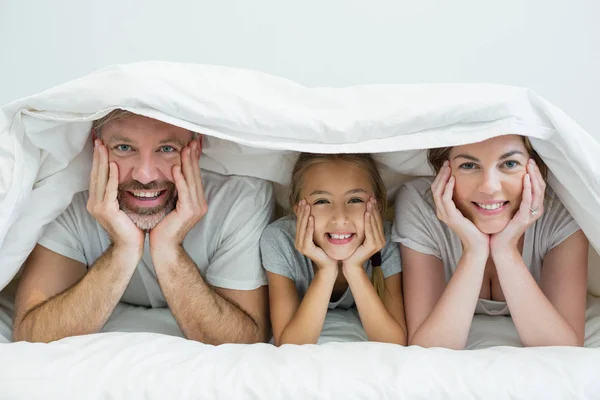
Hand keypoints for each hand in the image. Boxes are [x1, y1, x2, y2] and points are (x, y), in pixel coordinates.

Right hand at [87, 140, 144, 256]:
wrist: (130, 248)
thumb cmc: (131, 228)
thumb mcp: (124, 206)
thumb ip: (120, 193)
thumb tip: (126, 177)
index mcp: (97, 202)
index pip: (97, 177)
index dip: (98, 161)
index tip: (100, 146)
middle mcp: (94, 203)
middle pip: (95, 175)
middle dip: (97, 157)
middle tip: (98, 140)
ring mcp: (98, 207)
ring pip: (100, 179)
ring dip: (101, 162)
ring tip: (103, 147)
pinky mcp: (107, 211)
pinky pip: (109, 190)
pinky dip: (111, 177)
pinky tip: (113, 165)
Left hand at [149, 139, 207, 251]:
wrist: (164, 248)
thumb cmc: (163, 228)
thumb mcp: (170, 205)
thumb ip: (174, 191)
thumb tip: (170, 175)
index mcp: (196, 201)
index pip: (195, 176)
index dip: (194, 160)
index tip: (191, 145)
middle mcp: (200, 203)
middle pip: (196, 175)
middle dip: (193, 157)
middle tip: (192, 141)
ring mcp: (196, 207)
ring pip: (192, 180)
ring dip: (188, 163)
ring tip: (185, 148)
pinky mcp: (189, 211)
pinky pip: (184, 191)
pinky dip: (180, 179)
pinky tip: (176, 167)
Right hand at [294, 199, 337, 275]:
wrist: (329, 265)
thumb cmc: (325, 251)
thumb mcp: (319, 236)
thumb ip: (315, 228)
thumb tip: (314, 215)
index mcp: (300, 238)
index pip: (300, 222)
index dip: (301, 212)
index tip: (303, 201)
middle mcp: (298, 242)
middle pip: (300, 223)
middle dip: (302, 211)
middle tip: (304, 200)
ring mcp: (301, 246)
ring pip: (303, 227)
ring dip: (305, 216)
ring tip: (307, 206)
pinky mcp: (306, 249)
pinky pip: (308, 235)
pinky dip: (309, 226)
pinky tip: (311, 218)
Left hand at [342, 198, 385, 273]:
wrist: (350, 265)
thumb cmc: (353, 251)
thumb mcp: (359, 236)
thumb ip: (363, 228)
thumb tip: (363, 215)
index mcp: (379, 238)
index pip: (377, 221)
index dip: (375, 210)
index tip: (372, 199)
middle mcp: (381, 240)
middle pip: (377, 221)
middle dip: (374, 208)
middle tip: (371, 198)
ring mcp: (378, 243)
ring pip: (374, 224)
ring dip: (372, 212)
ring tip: (369, 203)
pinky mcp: (373, 245)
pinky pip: (370, 230)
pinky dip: (369, 221)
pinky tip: (367, 213)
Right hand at [432, 161, 489, 255]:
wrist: (478, 246)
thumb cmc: (476, 230)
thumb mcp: (469, 212)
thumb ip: (465, 201)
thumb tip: (471, 188)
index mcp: (444, 210)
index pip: (438, 189)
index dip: (442, 177)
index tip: (449, 166)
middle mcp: (441, 212)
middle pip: (435, 188)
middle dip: (441, 174)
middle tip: (447, 163)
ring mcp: (445, 214)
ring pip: (438, 191)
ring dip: (443, 178)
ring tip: (448, 168)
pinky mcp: (451, 217)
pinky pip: (445, 199)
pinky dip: (448, 187)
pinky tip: (453, 179)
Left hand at [491, 159, 544, 253]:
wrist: (499, 246)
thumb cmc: (502, 228)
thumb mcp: (509, 210)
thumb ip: (512, 199)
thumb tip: (505, 185)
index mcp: (532, 208)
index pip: (537, 187)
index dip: (535, 174)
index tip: (529, 162)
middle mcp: (535, 210)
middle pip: (540, 187)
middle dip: (536, 172)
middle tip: (530, 160)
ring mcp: (530, 214)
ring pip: (537, 192)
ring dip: (533, 177)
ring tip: (529, 166)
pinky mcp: (523, 218)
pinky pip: (528, 200)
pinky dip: (527, 189)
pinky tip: (525, 179)